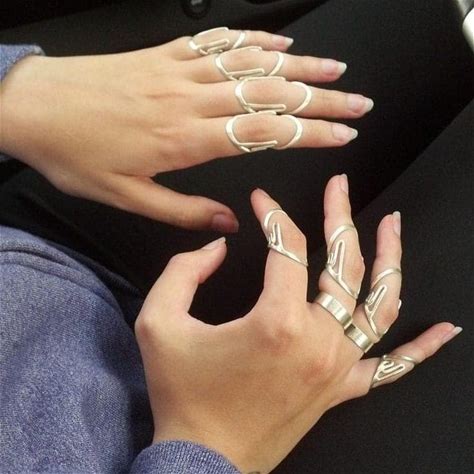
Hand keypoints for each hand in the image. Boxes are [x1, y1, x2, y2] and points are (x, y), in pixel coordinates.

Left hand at [0, 29, 372, 230]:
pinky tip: (277, 41)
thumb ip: (183, 211)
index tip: (343, 134)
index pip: (264, 133)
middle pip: (270, 94)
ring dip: (297, 63)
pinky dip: (252, 39)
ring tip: (334, 67)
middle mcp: (190, 99)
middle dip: (321, 98)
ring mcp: (179, 71)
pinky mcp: (165, 54)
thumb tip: (228, 223)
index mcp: (185, 138)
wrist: (32, 107)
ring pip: (251, 63)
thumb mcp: (127, 198)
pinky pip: (217, 41)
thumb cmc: (76, 154)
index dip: (309, 132)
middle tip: (357, 102)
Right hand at [134, 175, 459, 472]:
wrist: (203, 460)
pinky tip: (444, 329)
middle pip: (342, 264)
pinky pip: (391, 367)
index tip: (260, 202)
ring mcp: (337, 367)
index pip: (285, 247)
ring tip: (392, 225)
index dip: (272, 215)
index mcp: (277, 321)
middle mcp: (318, 340)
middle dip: (339, 217)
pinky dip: (421, 348)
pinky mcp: (340, 389)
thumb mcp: (160, 324)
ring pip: (379, 305)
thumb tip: (217, 248)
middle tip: (338, 187)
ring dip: (389, 261)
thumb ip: (182, 271)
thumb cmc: (182, 393)